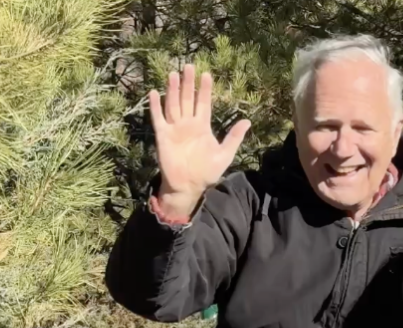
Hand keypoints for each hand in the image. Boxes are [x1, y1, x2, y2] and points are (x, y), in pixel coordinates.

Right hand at [148, 64, 250, 218]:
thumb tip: (247, 121)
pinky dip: (155, 106)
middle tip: (189, 65)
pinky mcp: (163, 136)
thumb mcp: (224, 154)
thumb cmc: (206, 172)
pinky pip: (158, 118)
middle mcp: (187, 124)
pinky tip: (154, 93)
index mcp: (202, 126)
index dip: (205, 89)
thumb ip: (234, 137)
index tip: (206, 74)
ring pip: (173, 104)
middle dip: (188, 83)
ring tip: (173, 73)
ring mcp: (174, 129)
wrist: (188, 186)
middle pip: (187, 98)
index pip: (204, 103)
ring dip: (173, 89)